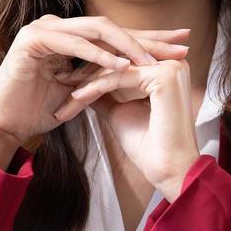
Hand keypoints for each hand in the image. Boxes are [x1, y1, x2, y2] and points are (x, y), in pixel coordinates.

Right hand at [0, 15, 189, 169]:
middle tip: (181, 43)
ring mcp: (42, 29)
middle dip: (148, 37)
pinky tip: (121, 65)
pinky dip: (98, 55)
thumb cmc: (36, 112)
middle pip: (110, 27)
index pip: (113, 35)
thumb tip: (138, 76)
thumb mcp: (80, 91)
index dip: (148, 40)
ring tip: (153, 60)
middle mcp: (55, 26)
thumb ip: (101, 77)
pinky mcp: (32, 40)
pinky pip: (73, 44)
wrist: (3, 124)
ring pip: (95, 30)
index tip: (180, 46)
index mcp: (67, 36)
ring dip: (127, 46)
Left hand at [50, 56, 200, 198]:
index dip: (91, 69)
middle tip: (58, 78)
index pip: (121, 59)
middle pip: (117, 59)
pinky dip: (94, 88)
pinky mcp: (165, 76)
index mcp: (166, 67)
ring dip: (85, 80)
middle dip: (85, 71)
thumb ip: (105, 94)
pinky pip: (118, 77)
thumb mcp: (119, 111)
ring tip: (62, 90)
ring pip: (115, 67)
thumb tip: (81, 85)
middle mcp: (173, 61)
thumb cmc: (148, 146)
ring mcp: (171, 66)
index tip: (65, 78)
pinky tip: (75, 97)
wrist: (167, 171)